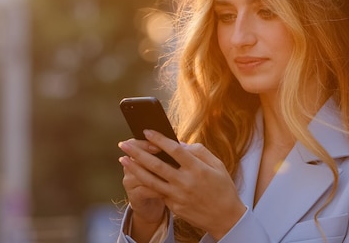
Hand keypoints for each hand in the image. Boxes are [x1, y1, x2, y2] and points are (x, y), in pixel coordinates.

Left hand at [119, 130, 245, 239]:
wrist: (225, 218)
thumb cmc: (223, 187)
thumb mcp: (217, 165)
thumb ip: (199, 151)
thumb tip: (180, 143)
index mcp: (197, 168)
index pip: (174, 150)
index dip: (159, 139)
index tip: (146, 131)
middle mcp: (185, 182)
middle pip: (156, 165)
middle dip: (138, 153)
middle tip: (124, 144)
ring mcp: (178, 196)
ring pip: (151, 180)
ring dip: (135, 169)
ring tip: (123, 159)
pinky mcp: (174, 206)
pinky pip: (158, 192)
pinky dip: (145, 183)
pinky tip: (136, 175)